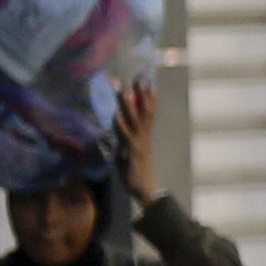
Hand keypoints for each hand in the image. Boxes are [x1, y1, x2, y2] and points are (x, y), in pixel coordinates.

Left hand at [113, 81, 156, 198]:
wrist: (145, 188)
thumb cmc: (137, 170)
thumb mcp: (131, 149)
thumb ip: (125, 136)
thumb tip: (119, 125)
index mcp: (145, 134)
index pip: (149, 111)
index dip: (148, 96)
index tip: (145, 81)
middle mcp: (144, 135)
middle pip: (145, 110)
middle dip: (142, 95)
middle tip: (139, 78)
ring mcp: (139, 142)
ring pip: (136, 120)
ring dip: (130, 105)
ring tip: (126, 91)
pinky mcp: (132, 150)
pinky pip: (125, 135)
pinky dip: (120, 124)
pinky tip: (116, 115)